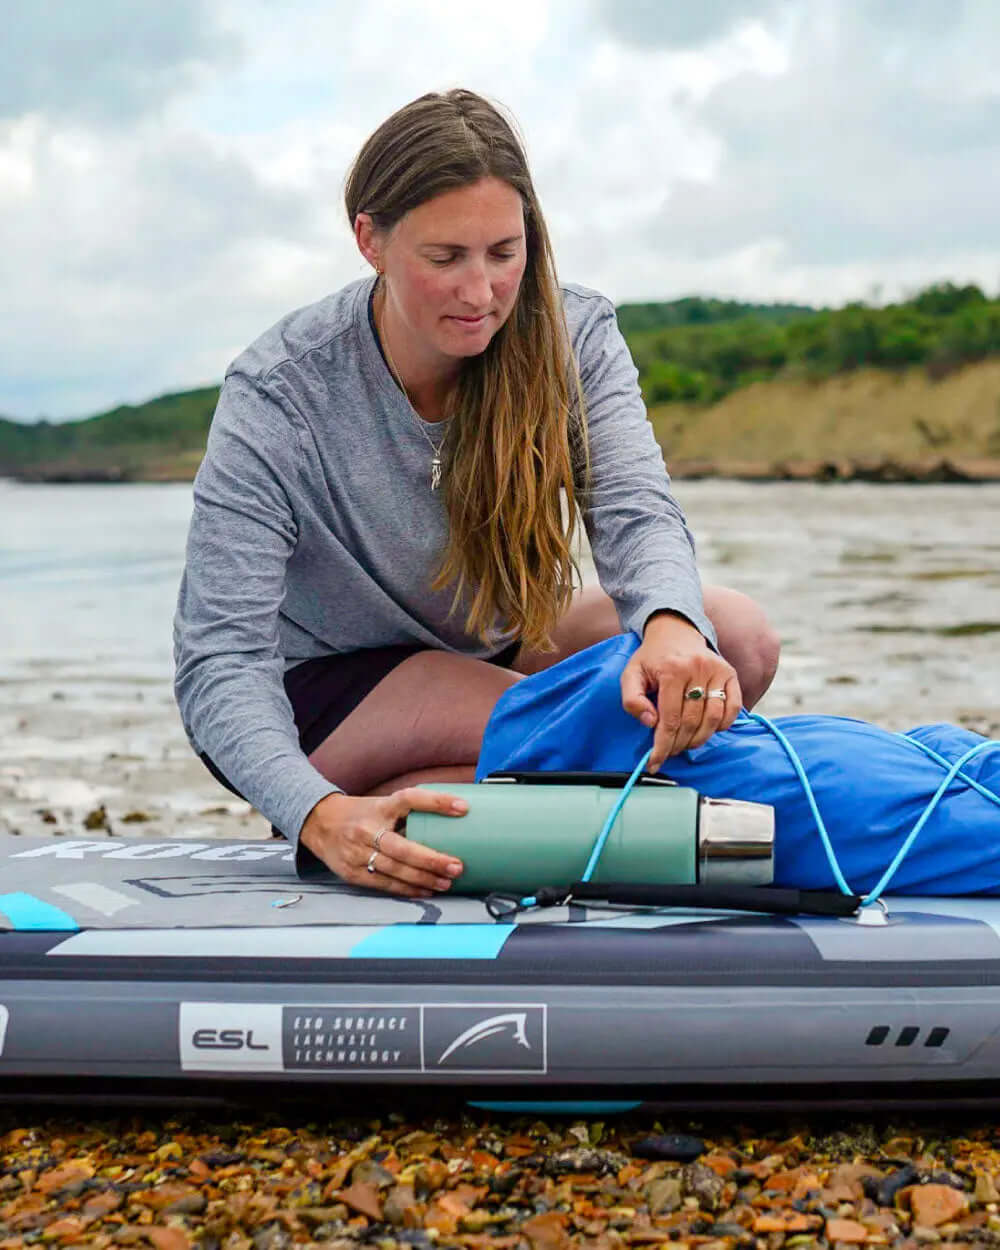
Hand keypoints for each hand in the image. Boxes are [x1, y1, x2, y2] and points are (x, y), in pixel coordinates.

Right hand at [300, 788, 466, 897]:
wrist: (318, 823)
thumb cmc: (360, 814)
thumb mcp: (381, 804)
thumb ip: (407, 813)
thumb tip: (450, 820)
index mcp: (379, 807)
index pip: (410, 799)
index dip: (436, 802)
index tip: (462, 807)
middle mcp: (367, 829)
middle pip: (403, 847)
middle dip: (432, 860)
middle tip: (456, 866)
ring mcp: (357, 853)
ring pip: (395, 870)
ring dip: (423, 879)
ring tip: (446, 882)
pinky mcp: (352, 873)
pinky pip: (384, 884)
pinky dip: (407, 890)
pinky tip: (425, 890)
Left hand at [621, 613, 740, 771]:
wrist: (675, 632)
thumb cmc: (652, 658)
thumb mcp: (631, 674)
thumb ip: (632, 699)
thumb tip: (650, 722)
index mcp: (671, 669)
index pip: (669, 718)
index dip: (662, 745)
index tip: (655, 762)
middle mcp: (697, 668)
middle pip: (692, 722)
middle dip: (679, 744)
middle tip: (669, 752)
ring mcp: (717, 670)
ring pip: (713, 718)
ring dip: (699, 739)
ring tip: (686, 743)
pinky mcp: (730, 673)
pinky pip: (733, 708)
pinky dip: (722, 724)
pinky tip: (708, 729)